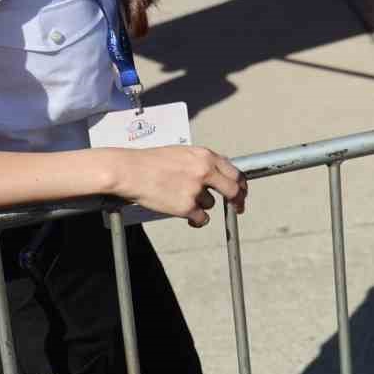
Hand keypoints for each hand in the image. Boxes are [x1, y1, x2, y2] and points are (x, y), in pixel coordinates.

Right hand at [112, 144, 247, 226]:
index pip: (235, 172)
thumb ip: (203, 162)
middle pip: (233, 190)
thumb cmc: (151, 162)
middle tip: (238, 208)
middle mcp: (205, 171)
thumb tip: (219, 175)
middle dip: (238, 201)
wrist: (130, 171)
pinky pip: (201, 219)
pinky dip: (196, 221)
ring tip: (180, 199)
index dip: (241, 185)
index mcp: (206, 156)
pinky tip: (186, 217)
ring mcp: (196, 190)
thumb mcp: (183, 153)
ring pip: (210, 204)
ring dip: (201, 206)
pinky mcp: (186, 207)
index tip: (242, 192)